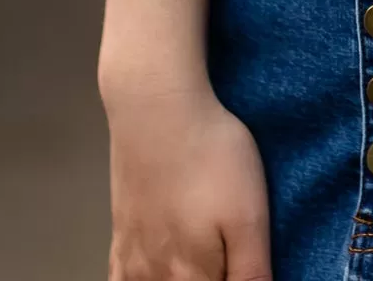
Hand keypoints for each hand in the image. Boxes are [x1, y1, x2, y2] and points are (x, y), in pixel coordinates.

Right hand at [107, 79, 271, 280]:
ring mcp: (134, 258)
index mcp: (193, 278)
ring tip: (198, 266)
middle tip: (223, 261)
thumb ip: (251, 272)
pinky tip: (146, 277)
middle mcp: (157, 278)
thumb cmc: (211, 157)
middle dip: (208, 280)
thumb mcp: (249, 214)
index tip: (240, 269)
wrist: (156, 109)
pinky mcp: (121, 235)